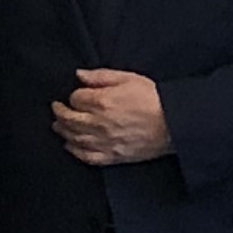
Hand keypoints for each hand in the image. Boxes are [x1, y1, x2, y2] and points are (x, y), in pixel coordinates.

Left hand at [52, 70, 169, 164]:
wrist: (175, 124)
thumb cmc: (154, 99)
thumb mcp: (129, 78)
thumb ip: (101, 76)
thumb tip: (79, 75)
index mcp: (103, 102)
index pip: (75, 99)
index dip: (73, 96)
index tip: (76, 95)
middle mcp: (99, 123)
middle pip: (68, 119)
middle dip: (59, 112)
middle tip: (57, 108)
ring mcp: (105, 141)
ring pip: (74, 138)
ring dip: (62, 131)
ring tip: (58, 125)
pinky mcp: (113, 156)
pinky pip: (87, 156)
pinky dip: (75, 151)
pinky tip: (70, 146)